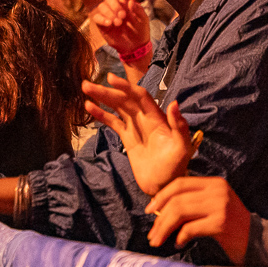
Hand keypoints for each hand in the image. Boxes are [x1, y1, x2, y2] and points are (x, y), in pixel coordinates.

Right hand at [82, 74, 194, 194]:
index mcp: (157, 117)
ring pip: (116, 107)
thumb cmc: (176, 168)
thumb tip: (174, 103)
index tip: (111, 79)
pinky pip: (112, 122)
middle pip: (123, 99)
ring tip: (85, 88)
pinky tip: (89, 107)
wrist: (164, 187)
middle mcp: (145, 118)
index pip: (139, 96)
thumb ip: (179, 126)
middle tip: (87, 84)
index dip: (125, 87)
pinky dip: (101, 114)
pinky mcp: (127, 138)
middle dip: (106, 91)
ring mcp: (135, 127)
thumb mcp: (182, 148)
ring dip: (101, 98)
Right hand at [89, 0, 150, 55]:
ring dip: (109, 13)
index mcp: (126, 3)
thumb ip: (138, 10)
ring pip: (102, 6)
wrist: (134, 46)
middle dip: (114, 5)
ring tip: (118, 23)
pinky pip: (96, 16)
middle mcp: (115, 6)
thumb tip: (130, 2)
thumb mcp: (143, 20)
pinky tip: (109, 23)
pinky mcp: (102, 23)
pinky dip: (102, 19)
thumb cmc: (140, 30)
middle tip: (122, 16)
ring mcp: (108, 14)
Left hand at [145, 176, 249, 263]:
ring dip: (165, 228)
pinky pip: (191, 228)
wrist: (259, 241)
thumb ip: (192, 202)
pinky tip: (178, 243)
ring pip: (180, 212)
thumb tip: (159, 209)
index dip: (161, 196)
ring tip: (158, 240)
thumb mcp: (213, 206)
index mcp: (214, 183)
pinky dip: (180, 237)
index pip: (180, 183)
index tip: (150, 210)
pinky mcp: (222, 223)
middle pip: (177, 199)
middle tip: (152, 234)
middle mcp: (217, 191)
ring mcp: (220, 206)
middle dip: (160, 218)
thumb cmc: (231, 226)